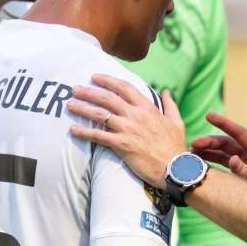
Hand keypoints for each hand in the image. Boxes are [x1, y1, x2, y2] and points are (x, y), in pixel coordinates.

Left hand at [67, 74, 185, 189]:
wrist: (175, 169)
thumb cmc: (175, 147)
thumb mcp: (177, 122)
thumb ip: (170, 105)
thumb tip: (166, 91)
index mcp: (148, 108)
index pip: (125, 88)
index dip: (108, 81)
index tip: (95, 77)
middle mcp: (136, 115)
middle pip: (108, 98)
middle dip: (89, 91)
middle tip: (75, 88)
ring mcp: (127, 129)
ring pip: (100, 114)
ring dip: (82, 108)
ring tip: (69, 104)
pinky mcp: (122, 145)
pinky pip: (98, 136)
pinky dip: (84, 132)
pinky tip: (73, 130)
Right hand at [193, 113, 246, 189]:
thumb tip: (232, 160)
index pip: (240, 134)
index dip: (224, 124)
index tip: (208, 115)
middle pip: (228, 144)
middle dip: (210, 142)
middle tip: (193, 145)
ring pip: (224, 155)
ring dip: (209, 153)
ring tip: (192, 154)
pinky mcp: (242, 177)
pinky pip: (225, 167)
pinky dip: (213, 165)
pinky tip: (201, 165)